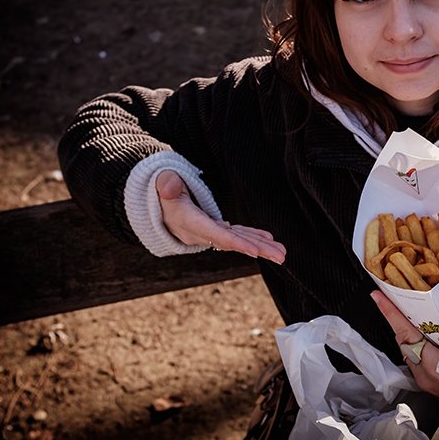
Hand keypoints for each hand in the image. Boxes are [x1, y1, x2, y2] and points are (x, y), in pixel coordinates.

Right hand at [156, 170, 285, 263]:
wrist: (157, 205)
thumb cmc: (161, 189)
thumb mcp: (161, 183)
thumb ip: (166, 184)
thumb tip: (169, 186)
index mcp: (189, 222)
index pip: (216, 235)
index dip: (236, 243)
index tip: (255, 252)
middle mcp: (201, 232)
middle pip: (232, 243)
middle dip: (257, 250)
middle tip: (281, 257)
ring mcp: (209, 232)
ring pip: (238, 240)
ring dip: (261, 246)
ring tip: (281, 252)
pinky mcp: (214, 228)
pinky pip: (236, 234)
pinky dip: (252, 236)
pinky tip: (268, 239)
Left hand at [370, 290, 438, 402]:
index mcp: (435, 366)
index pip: (406, 333)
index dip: (391, 313)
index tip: (378, 296)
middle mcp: (424, 374)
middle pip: (403, 339)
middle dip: (396, 316)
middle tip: (391, 294)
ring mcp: (424, 379)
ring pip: (407, 347)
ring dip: (405, 328)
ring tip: (405, 307)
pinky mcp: (427, 380)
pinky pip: (413, 355)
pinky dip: (414, 340)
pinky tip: (421, 329)